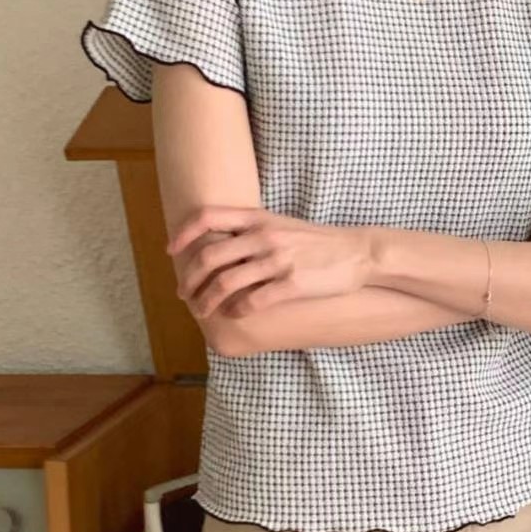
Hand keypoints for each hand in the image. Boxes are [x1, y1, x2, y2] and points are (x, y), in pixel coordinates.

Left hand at [165, 205, 373, 317]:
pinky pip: (253, 301)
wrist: (359, 252)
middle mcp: (264, 236)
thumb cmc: (316, 242)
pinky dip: (237, 310)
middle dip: (190, 279)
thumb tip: (217, 245)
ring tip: (202, 311)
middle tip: (184, 294)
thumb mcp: (280, 225)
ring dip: (207, 301)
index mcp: (258, 218)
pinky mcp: (292, 283)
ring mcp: (278, 260)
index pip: (207, 217)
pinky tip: (234, 314)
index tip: (171, 251)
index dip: (183, 234)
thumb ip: (250, 231)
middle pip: (209, 256)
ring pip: (226, 282)